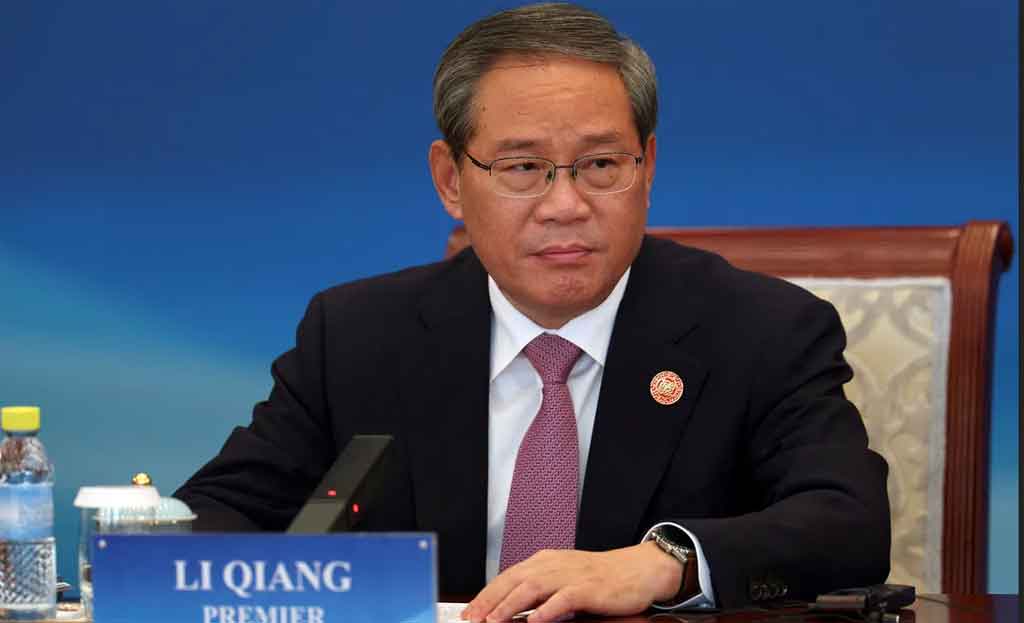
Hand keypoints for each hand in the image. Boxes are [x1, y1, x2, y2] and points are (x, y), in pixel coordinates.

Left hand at [461, 542, 681, 621]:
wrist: (638, 570)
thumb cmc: (601, 578)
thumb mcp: (564, 579)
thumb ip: (540, 591)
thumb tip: (512, 609)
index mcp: (545, 561)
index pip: (508, 576)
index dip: (486, 594)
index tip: (469, 612)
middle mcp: (554, 565)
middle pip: (514, 580)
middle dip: (490, 600)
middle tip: (472, 618)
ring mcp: (571, 575)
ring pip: (533, 587)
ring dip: (510, 605)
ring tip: (494, 621)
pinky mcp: (589, 588)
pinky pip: (564, 598)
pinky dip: (547, 609)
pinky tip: (535, 621)